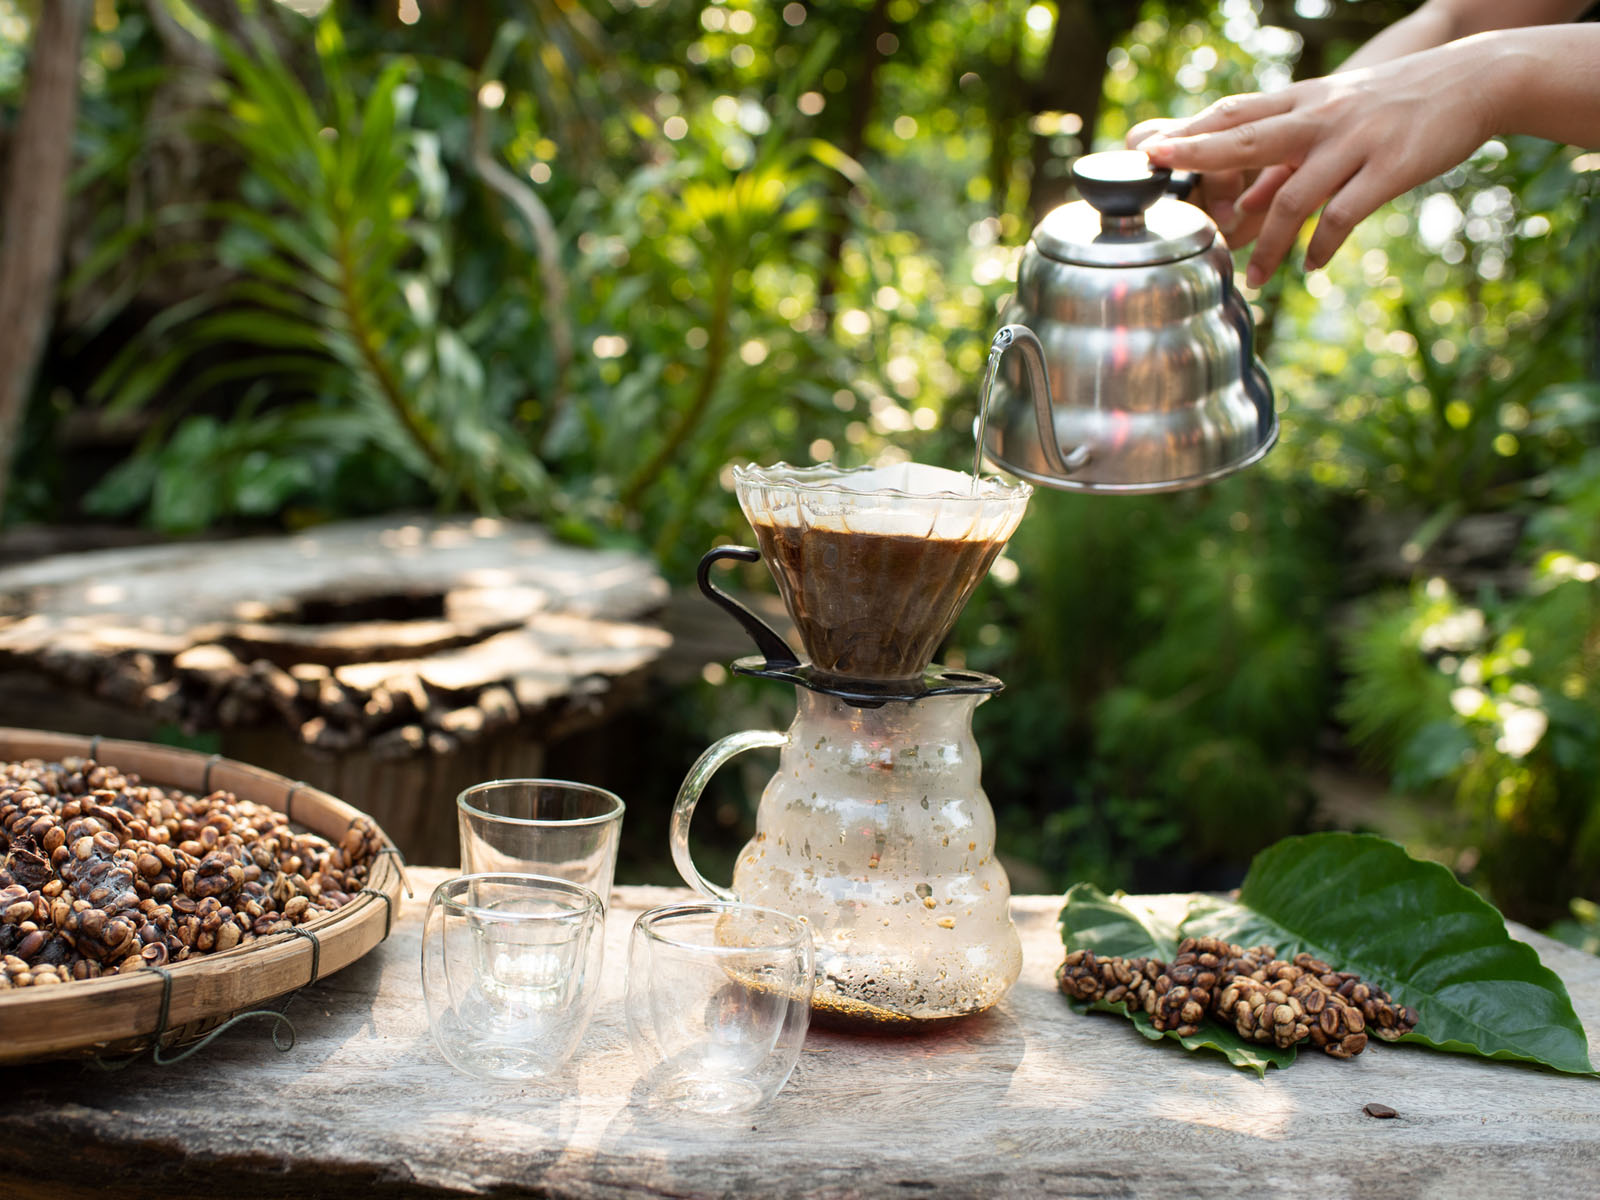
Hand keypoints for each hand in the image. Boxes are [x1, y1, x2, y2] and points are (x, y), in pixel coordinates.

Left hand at [1135, 39, 1497, 284]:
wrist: (1475, 79)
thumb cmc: (1393, 105)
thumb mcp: (1332, 121)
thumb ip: (1286, 162)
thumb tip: (1242, 210)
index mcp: (1302, 102)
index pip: (1234, 114)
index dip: (1189, 131)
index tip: (1146, 149)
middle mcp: (1320, 117)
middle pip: (1246, 139)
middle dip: (1198, 157)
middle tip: (1159, 181)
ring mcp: (1354, 140)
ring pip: (1294, 196)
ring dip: (1268, 244)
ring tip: (1253, 280)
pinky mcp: (1389, 166)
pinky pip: (1343, 215)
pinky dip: (1322, 246)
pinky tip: (1312, 266)